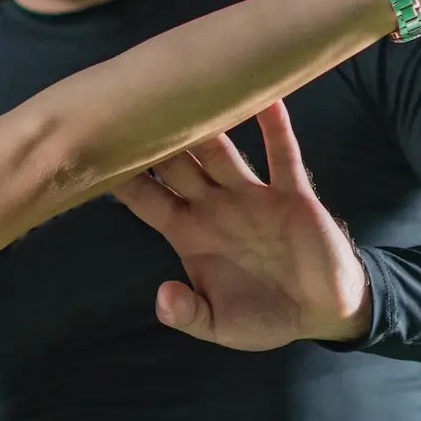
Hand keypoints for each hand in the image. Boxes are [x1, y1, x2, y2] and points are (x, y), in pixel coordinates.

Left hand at [109, 102, 370, 349]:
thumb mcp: (221, 326)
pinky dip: (276, 127)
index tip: (96, 155)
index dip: (123, 181)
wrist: (324, 311)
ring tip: (186, 93)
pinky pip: (283, 154)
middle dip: (156, 142)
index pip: (147, 200)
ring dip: (206, 128)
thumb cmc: (264, 316)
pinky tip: (267, 97)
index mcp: (189, 234)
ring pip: (221, 154)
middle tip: (133, 108)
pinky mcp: (292, 194)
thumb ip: (189, 314)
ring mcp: (252, 196)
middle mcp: (214, 207)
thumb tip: (163, 298)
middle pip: (177, 167)